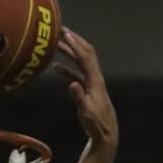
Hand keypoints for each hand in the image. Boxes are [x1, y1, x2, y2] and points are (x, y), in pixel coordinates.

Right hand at [56, 29, 116, 148]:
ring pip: (81, 62)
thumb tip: (71, 83)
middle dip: (75, 40)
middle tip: (61, 30)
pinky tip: (56, 67)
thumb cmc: (96, 124)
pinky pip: (77, 74)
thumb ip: (78, 98)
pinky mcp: (88, 90)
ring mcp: (92, 83)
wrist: (106, 133)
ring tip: (57, 43)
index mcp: (95, 81)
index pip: (85, 57)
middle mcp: (95, 78)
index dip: (75, 44)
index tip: (65, 33)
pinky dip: (68, 68)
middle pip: (86, 53)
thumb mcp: (86, 112)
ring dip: (71, 51)